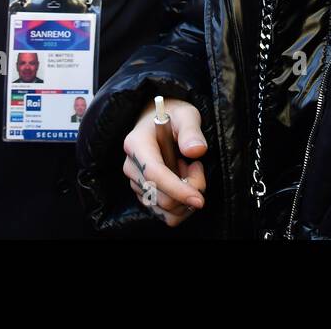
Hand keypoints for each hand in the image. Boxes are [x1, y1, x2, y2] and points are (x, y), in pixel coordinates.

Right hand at [122, 98, 206, 226]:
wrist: (158, 123)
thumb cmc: (172, 116)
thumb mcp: (185, 114)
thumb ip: (191, 130)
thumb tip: (196, 151)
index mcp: (136, 144)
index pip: (154, 175)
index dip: (177, 190)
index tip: (199, 199)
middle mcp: (131, 167)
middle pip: (161, 197)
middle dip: (189, 189)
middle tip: (197, 166)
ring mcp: (135, 183)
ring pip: (166, 210)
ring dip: (185, 197)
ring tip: (187, 171)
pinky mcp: (143, 195)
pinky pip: (166, 215)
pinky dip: (181, 205)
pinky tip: (183, 183)